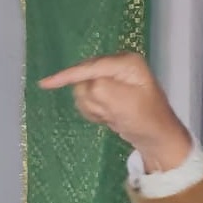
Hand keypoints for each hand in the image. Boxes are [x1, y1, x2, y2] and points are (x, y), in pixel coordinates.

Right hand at [36, 52, 193, 169]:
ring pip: (83, 92)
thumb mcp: (125, 103)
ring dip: (94, 108)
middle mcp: (118, 66)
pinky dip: (95, 112)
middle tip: (110, 114)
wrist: (157, 139)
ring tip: (112, 116)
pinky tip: (109, 118)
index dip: (66, 76)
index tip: (44, 84)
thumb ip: (101, 89)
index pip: (89, 67)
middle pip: (84, 80)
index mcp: (125, 62)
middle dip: (92, 101)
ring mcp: (112, 79)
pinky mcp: (108, 92)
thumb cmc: (146, 120)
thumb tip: (85, 86)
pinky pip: (88, 101)